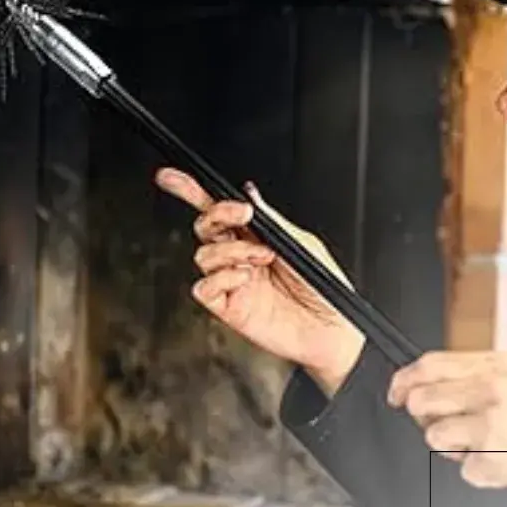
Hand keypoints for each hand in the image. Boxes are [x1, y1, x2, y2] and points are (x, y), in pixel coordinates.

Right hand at [154, 168, 363, 391]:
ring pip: (204, 255)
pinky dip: (222, 278)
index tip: (174, 178)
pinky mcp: (229, 308)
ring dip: (232, 250)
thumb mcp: (302, 243)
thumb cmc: (323, 290)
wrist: (332, 328)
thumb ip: (271, 220)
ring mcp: (233, 282)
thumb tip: (250, 194)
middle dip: (217, 214)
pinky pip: (204, 287)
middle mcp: (240, 257)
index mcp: (256, 237)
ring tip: (262, 258)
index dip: (192, 191)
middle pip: (205, 227)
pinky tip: (245, 279)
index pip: (218, 211)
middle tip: (242, 215)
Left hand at [387, 351, 506, 506]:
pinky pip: (465, 470)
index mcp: (499, 365)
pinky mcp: (493, 457)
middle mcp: (490, 388)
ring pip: (435, 437)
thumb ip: (487, 378)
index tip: (396, 393)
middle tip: (449, 430)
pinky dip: (483, 474)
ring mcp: (489, 422)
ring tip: (490, 450)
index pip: (431, 364)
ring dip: (456, 449)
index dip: (406, 380)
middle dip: (426, 419)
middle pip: (422, 400)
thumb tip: (445, 385)